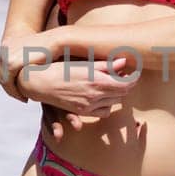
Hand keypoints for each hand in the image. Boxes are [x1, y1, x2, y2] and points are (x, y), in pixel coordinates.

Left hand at [0, 29, 62, 98]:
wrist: (53, 39)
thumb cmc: (49, 46)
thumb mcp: (33, 51)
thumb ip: (26, 59)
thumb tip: (25, 71)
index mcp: (8, 44)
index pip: (3, 67)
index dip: (10, 80)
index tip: (20, 90)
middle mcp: (4, 49)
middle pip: (1, 74)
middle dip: (10, 88)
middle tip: (21, 98)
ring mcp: (6, 56)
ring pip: (4, 79)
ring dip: (13, 91)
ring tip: (24, 98)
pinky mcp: (11, 63)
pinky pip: (8, 81)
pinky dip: (15, 91)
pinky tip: (25, 96)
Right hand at [23, 58, 138, 139]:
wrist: (39, 82)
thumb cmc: (59, 67)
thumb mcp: (83, 63)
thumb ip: (105, 65)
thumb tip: (124, 62)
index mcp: (98, 82)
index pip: (126, 84)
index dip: (134, 78)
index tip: (135, 72)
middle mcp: (95, 96)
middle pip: (122, 94)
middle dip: (127, 85)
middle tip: (128, 75)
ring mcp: (89, 106)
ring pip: (114, 103)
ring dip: (117, 94)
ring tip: (115, 84)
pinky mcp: (82, 112)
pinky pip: (103, 113)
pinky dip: (107, 106)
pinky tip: (104, 97)